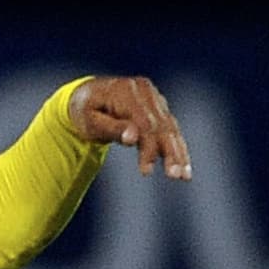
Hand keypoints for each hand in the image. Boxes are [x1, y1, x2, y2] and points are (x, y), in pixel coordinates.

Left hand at [68, 76, 189, 179]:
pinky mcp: (158, 106)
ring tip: (184, 176)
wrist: (87, 93)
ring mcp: (154, 98)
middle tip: (176, 176)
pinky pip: (170, 128)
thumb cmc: (84, 111)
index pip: (144, 123)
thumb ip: (112, 128)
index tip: (147, 171)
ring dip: (178, 152)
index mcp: (126, 92)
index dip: (148, 148)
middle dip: (170, 152)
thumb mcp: (89, 121)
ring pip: (170, 127)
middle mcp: (144, 92)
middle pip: (161, 125)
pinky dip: (176, 146)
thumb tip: (132, 138)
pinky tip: (183, 165)